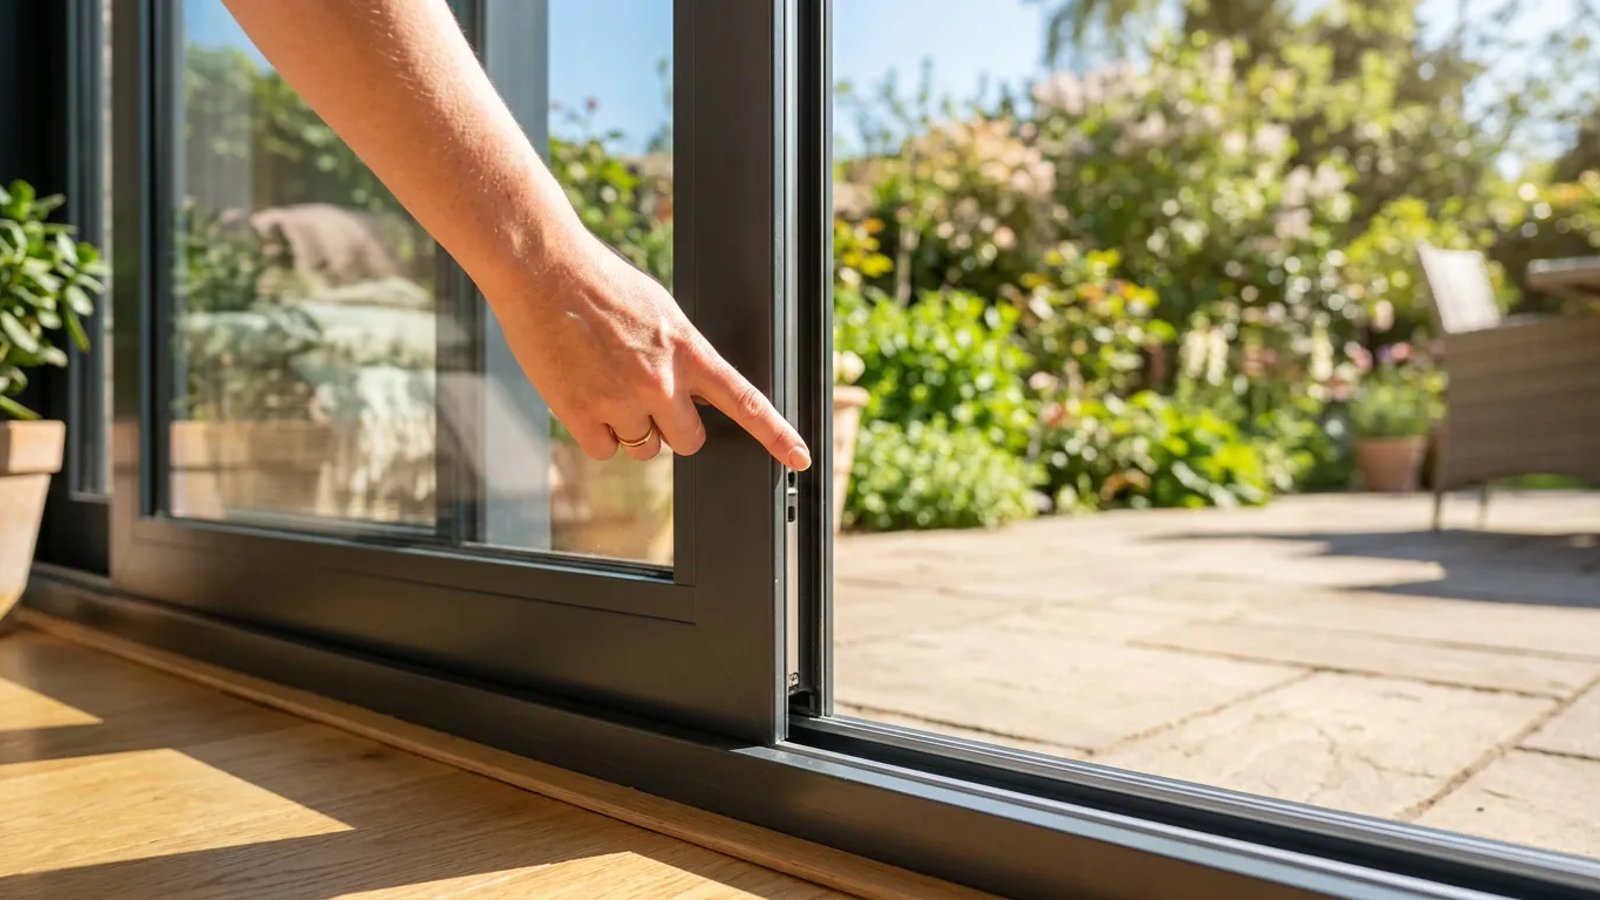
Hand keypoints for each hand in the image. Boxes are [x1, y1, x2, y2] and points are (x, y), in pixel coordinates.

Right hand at [487, 230, 811, 469]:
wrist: (543, 268)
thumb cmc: (601, 284)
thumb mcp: (661, 313)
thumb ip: (682, 356)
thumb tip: (691, 395)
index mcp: (688, 349)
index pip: (745, 401)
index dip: (777, 435)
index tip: (801, 459)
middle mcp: (660, 381)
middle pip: (688, 441)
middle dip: (673, 428)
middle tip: (646, 395)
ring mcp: (621, 401)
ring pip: (644, 448)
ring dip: (630, 427)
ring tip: (604, 381)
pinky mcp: (581, 414)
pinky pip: (605, 450)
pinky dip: (596, 432)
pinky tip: (583, 394)